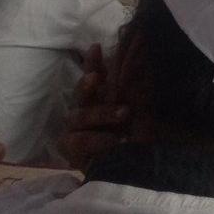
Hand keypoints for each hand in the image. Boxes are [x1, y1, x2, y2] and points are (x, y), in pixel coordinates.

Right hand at [58, 44, 129, 170]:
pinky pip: (78, 140)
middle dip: (87, 83)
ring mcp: (75, 127)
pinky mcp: (69, 146)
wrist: (129, 166)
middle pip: (81, 92)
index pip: (96, 75)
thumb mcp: (141, 109)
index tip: (96, 47)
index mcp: (102, 96)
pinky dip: (97, 139)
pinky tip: (113, 141)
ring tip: (124, 113)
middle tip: (95, 78)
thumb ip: (138, 88)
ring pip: (80, 114)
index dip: (94, 62)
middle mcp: (85, 108)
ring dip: (101, 112)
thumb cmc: (135, 133)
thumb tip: (143, 59)